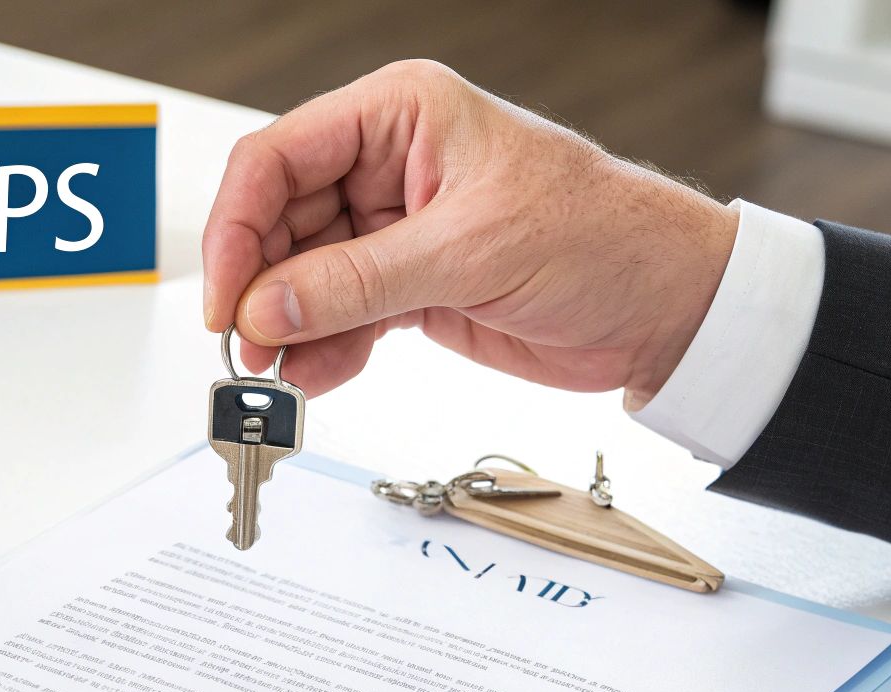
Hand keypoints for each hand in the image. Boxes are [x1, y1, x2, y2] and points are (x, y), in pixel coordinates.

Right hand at [202, 60, 737, 403]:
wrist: (666, 308)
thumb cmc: (604, 237)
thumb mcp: (471, 253)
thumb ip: (357, 283)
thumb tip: (267, 309)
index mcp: (400, 115)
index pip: (279, 159)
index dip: (237, 227)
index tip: (225, 295)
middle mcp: (386, 165)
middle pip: (278, 221)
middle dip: (258, 288)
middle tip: (245, 347)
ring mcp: (393, 229)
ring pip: (301, 277)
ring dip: (285, 329)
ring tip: (279, 374)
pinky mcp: (406, 286)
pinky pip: (336, 316)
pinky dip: (321, 350)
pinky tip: (318, 375)